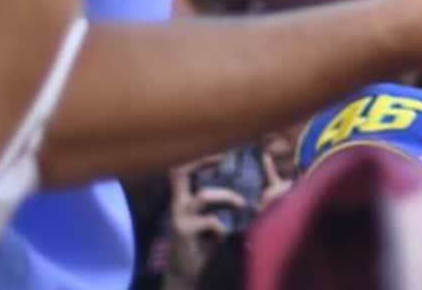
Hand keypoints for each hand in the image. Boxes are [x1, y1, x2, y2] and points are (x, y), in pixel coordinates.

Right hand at [161, 163, 248, 286]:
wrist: (185, 271)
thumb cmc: (202, 241)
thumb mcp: (211, 217)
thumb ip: (220, 201)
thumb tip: (244, 182)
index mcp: (183, 197)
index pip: (183, 169)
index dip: (200, 156)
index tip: (221, 150)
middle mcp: (177, 203)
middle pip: (180, 172)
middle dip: (202, 161)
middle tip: (223, 158)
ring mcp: (179, 217)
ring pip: (204, 196)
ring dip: (227, 197)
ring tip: (241, 205)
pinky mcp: (183, 232)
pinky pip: (210, 222)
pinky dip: (222, 227)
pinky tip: (224, 235)